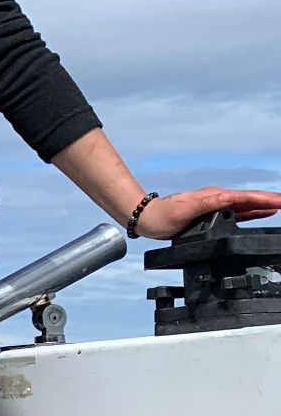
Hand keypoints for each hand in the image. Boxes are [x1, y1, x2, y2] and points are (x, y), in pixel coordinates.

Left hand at [135, 187, 280, 238]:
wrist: (147, 218)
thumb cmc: (163, 216)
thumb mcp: (186, 210)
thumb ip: (208, 204)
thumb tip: (230, 198)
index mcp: (215, 196)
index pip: (246, 197)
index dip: (266, 200)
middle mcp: (218, 199)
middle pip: (251, 199)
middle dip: (272, 201)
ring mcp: (216, 206)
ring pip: (247, 205)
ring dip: (265, 206)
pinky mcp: (212, 214)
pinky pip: (239, 212)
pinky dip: (254, 212)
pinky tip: (263, 213)